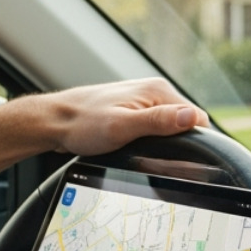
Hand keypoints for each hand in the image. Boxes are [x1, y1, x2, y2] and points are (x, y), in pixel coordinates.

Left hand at [39, 78, 208, 155]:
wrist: (54, 121)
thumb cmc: (82, 124)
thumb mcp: (122, 127)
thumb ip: (158, 122)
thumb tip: (191, 117)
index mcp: (157, 91)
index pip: (197, 117)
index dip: (193, 140)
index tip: (180, 158)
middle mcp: (153, 92)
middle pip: (184, 122)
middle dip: (177, 143)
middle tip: (156, 160)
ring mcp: (142, 101)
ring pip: (168, 127)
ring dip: (163, 143)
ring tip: (144, 154)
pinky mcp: (132, 111)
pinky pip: (153, 128)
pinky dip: (150, 141)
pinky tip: (137, 149)